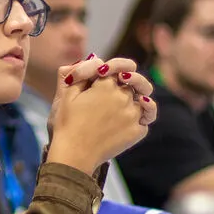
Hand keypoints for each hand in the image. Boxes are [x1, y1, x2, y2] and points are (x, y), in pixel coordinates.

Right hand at [44, 55, 154, 172]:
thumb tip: (95, 58)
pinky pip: (146, 118)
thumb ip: (80, 73)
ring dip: (138, 96)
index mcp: (105, 85)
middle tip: (122, 83)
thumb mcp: (66, 95)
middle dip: (126, 82)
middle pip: (131, 83)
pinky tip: (138, 113)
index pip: (116, 69)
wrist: (74, 155)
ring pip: (143, 98)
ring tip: (134, 98)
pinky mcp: (137, 132)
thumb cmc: (66, 124)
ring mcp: (132, 115)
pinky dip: (144, 114)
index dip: (111, 70)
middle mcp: (123, 97)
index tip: (105, 74)